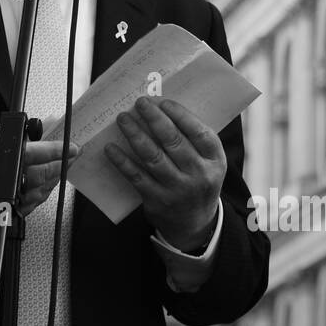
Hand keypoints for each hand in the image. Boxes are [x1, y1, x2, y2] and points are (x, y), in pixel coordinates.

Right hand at [0, 129, 79, 225]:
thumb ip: (16, 136)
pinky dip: (41, 192)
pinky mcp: (3, 214)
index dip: (57, 151)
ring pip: (40, 192)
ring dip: (53, 179)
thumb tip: (40, 129)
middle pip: (42, 176)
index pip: (34, 155)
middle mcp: (1, 185)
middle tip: (72, 156)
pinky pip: (31, 204)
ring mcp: (3, 203)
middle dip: (61, 165)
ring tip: (58, 166)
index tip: (72, 147)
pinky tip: (43, 181)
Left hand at [104, 96, 224, 250]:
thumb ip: (193, 139)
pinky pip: (136, 176)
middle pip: (174, 141)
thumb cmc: (198, 180)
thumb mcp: (208, 162)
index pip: (199, 132)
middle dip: (154, 119)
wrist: (195, 224)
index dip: (180, 115)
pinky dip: (122, 161)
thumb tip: (162, 108)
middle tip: (139, 103)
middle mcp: (199, 175)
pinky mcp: (157, 200)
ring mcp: (177, 189)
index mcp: (215, 160)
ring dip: (135, 135)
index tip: (162, 101)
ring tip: (123, 119)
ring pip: (153, 157)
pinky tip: (110, 148)